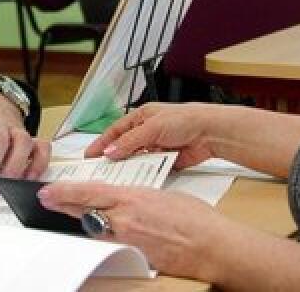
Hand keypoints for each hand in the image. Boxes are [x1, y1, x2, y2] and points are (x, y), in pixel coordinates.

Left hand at [38, 182, 226, 281]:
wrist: (212, 246)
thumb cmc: (196, 219)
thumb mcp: (162, 196)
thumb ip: (138, 197)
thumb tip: (128, 200)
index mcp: (132, 198)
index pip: (89, 192)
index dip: (65, 192)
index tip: (48, 190)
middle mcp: (125, 219)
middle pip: (84, 211)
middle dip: (62, 206)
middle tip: (45, 201)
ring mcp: (128, 240)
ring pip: (94, 229)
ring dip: (80, 221)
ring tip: (64, 215)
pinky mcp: (135, 256)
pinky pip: (110, 245)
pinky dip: (101, 237)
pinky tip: (95, 234)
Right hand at [86, 103, 216, 168]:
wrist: (210, 132)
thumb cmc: (184, 119)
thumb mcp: (152, 128)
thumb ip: (130, 142)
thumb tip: (111, 152)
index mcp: (141, 118)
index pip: (115, 131)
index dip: (102, 143)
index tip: (89, 155)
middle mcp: (147, 132)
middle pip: (125, 147)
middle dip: (114, 159)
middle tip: (100, 171)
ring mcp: (157, 147)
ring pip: (137, 160)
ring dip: (130, 168)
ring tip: (117, 179)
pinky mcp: (167, 160)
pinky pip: (152, 169)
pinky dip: (146, 174)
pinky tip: (139, 181)